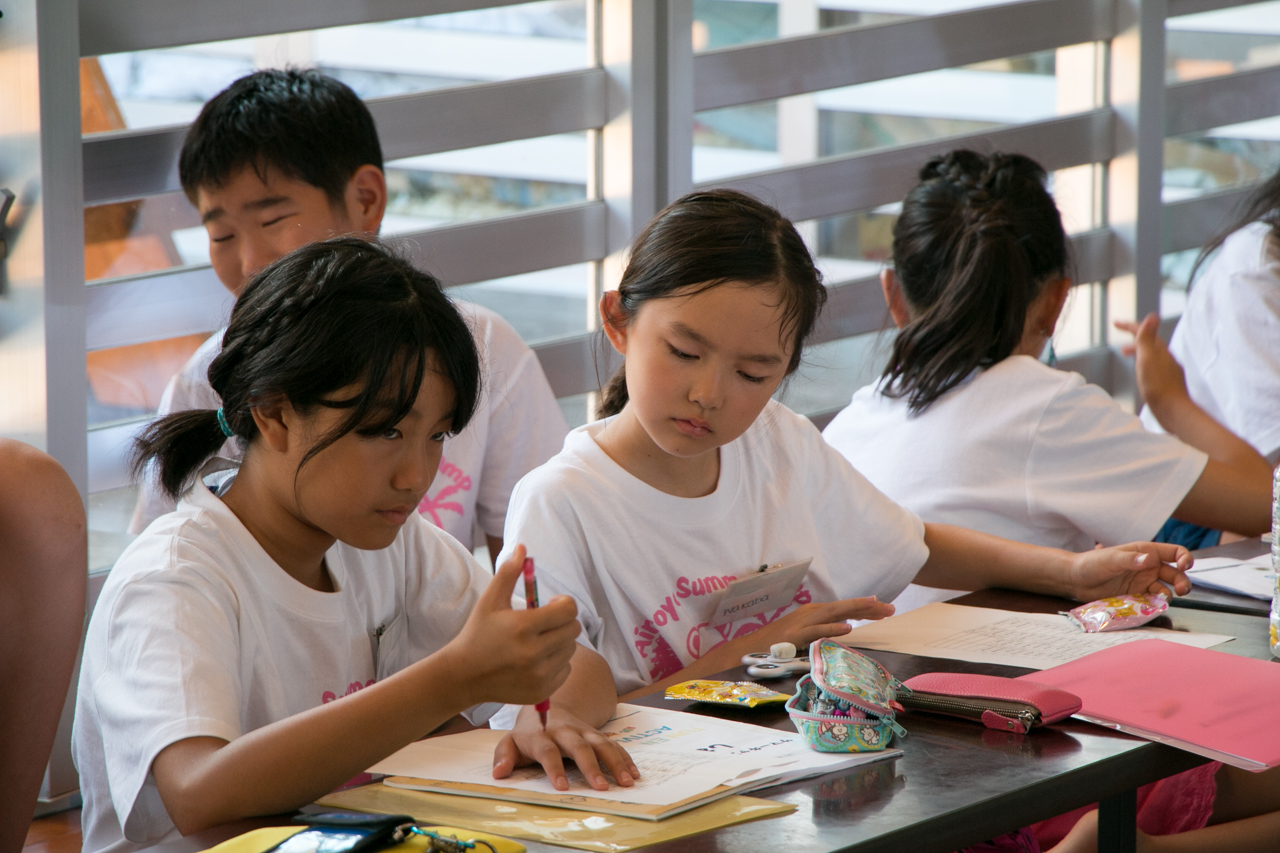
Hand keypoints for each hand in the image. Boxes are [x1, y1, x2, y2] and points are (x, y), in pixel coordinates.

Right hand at [443, 544, 580, 707]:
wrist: (464, 675)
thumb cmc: (478, 633)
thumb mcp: (490, 601)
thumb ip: (509, 573)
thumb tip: (523, 547)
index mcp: (523, 627)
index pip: (568, 610)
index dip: (564, 603)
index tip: (551, 604)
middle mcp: (534, 653)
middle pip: (573, 630)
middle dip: (563, 622)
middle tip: (545, 623)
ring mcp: (539, 675)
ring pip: (570, 650)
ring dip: (560, 642)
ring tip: (538, 642)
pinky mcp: (542, 691)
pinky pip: (565, 670)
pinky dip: (557, 663)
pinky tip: (537, 660)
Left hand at [492, 705, 639, 791]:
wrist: (550, 706)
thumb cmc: (529, 732)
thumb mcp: (511, 741)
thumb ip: (504, 755)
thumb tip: (498, 773)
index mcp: (542, 734)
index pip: (547, 751)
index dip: (554, 768)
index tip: (561, 787)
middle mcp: (565, 731)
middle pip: (579, 747)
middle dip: (591, 767)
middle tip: (601, 787)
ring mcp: (583, 731)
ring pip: (602, 744)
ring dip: (615, 762)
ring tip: (626, 781)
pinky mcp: (597, 734)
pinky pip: (614, 744)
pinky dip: (625, 758)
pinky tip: (634, 773)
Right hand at [749, 597, 894, 648]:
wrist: (753, 647)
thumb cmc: (780, 642)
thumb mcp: (807, 632)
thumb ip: (825, 628)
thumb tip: (847, 625)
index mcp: (816, 612)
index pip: (846, 608)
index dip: (866, 608)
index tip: (886, 609)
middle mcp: (812, 612)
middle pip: (844, 607)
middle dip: (868, 607)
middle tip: (890, 609)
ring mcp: (804, 622)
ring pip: (834, 613)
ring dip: (855, 609)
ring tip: (875, 607)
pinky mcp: (796, 635)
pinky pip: (817, 631)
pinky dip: (832, 628)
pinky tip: (848, 628)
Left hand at [1066, 542, 1191, 601]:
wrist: (1076, 580)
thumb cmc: (1091, 563)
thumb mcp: (1110, 559)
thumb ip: (1129, 559)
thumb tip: (1148, 559)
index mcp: (1146, 552)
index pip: (1174, 552)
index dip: (1185, 558)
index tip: (1185, 567)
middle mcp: (1148, 567)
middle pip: (1175, 574)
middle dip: (1182, 582)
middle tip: (1181, 591)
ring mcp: (1143, 582)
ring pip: (1166, 589)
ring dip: (1169, 595)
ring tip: (1162, 600)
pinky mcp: (1137, 596)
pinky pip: (1153, 601)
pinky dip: (1156, 605)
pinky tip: (1151, 606)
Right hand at [1114, 313, 1187, 409]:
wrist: (1173, 411)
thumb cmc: (1158, 386)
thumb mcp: (1147, 358)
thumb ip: (1147, 338)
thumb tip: (1152, 315)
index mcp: (1159, 350)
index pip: (1144, 332)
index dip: (1129, 326)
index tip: (1115, 323)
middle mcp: (1166, 358)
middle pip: (1149, 342)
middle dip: (1133, 338)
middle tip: (1119, 340)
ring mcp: (1168, 370)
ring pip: (1151, 355)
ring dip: (1138, 351)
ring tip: (1126, 355)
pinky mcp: (1168, 382)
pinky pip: (1154, 366)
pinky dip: (1144, 364)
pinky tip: (1141, 373)